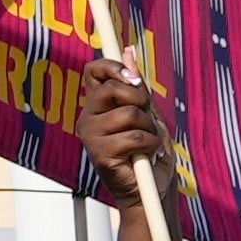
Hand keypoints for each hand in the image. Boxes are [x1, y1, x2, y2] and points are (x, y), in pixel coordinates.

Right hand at [77, 64, 185, 191]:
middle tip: (147, 119)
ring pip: (129, 113)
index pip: (94, 71)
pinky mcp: (100, 155)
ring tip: (149, 144)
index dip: (113, 67)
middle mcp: (88, 118)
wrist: (151, 190)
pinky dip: (151, 146)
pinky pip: (135, 137)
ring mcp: (92, 137)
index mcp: (98, 106)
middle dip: (140, 100)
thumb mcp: (147, 112)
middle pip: (111, 88)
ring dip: (150, 128)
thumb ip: (136, 85)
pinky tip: (147, 156)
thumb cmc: (148, 153)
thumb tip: (128, 50)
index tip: (134, 79)